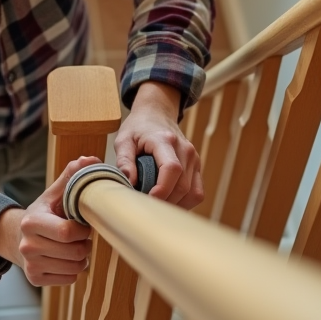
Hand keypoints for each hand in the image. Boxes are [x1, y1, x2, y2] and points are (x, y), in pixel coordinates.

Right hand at [0, 156, 98, 285]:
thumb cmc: (44, 214)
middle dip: (84, 244)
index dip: (83, 230)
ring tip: (74, 247)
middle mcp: (27, 245)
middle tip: (81, 237)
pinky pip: (70, 279)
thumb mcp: (53, 194)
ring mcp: (30, 265)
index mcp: (31, 222)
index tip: (82, 225)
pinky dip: (74, 270)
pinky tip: (66, 259)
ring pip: (75, 267)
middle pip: (74, 252)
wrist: (18, 238)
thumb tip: (90, 160)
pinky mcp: (35, 279)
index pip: (67, 232)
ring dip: (81, 258)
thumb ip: (71, 176)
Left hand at [115, 81, 203, 209]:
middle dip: (164, 201)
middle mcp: (185, 150)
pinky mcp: (197, 167)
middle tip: (145, 205)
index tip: (147, 199)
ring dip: (175, 204)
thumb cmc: (138, 128)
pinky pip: (197, 192)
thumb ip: (123, 160)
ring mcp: (194, 159)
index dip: (162, 189)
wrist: (157, 114)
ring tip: (156, 204)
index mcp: (165, 140)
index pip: (172, 168)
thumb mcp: (123, 140)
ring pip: (192, 192)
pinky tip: (169, 202)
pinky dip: (184, 202)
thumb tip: (129, 182)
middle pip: (183, 185)